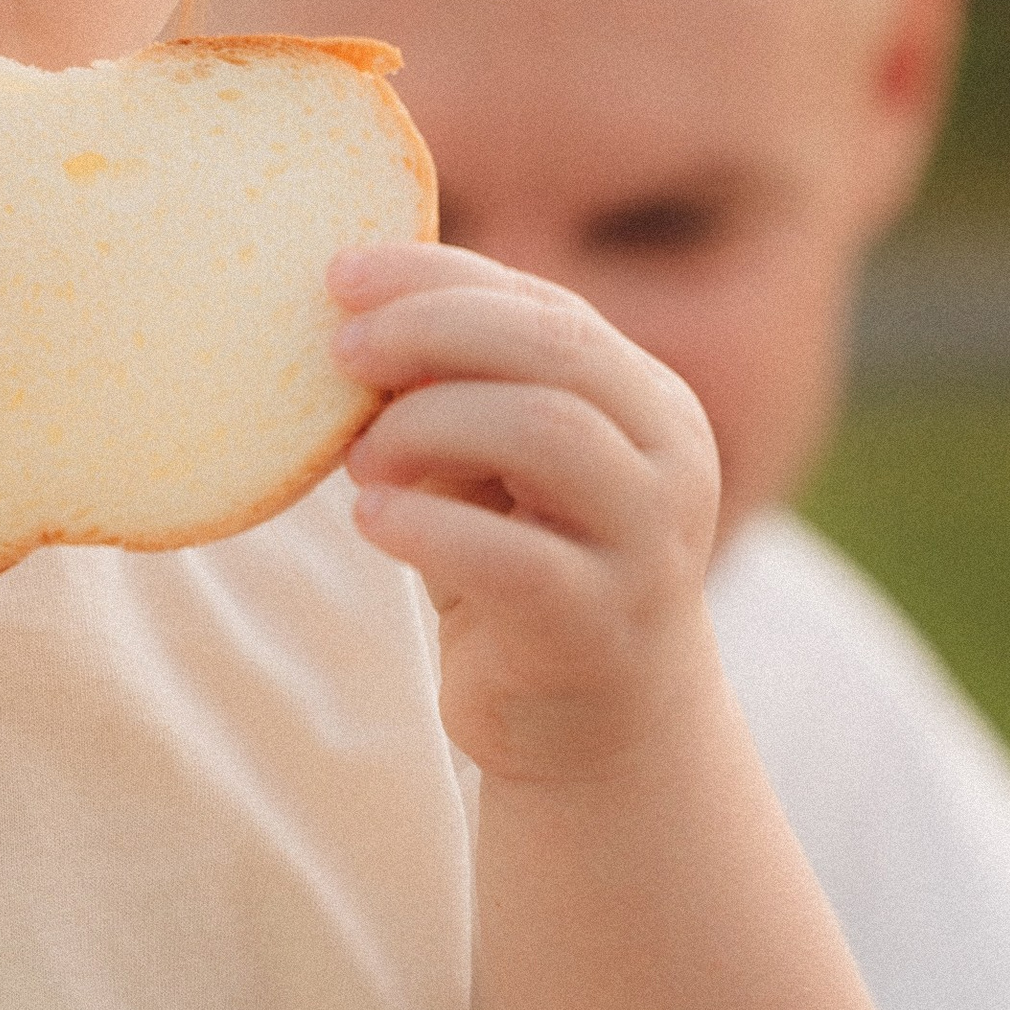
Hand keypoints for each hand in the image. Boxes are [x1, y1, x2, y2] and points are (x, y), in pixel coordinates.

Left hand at [332, 241, 719, 786]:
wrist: (598, 734)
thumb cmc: (525, 574)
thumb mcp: (493, 470)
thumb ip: (456, 392)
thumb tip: (348, 311)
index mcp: (647, 402)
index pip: (548, 309)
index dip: (441, 279)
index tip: (340, 275)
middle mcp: (670, 460)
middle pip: (555, 353)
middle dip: (433, 332)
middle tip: (340, 352)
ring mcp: (648, 547)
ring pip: (546, 432)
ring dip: (429, 425)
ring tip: (361, 460)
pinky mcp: (600, 630)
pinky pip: (514, 558)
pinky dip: (427, 526)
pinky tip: (372, 520)